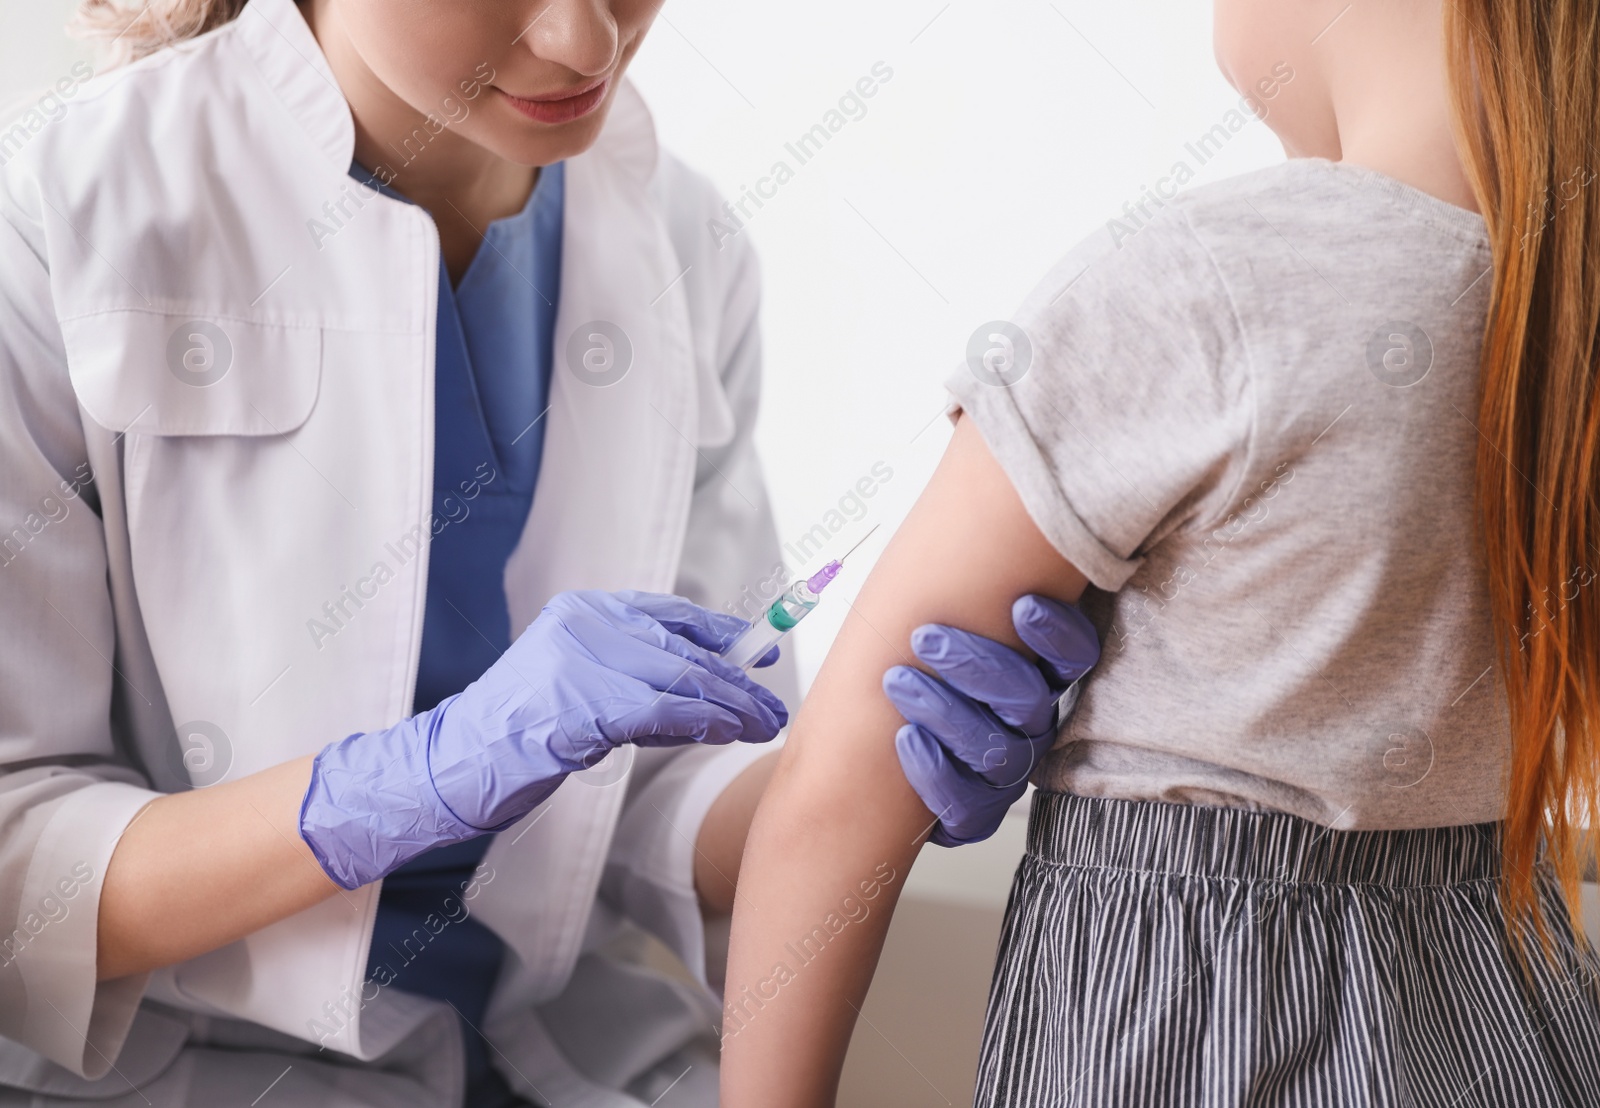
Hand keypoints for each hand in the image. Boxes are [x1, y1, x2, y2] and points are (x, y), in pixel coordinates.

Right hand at [300, 590, 787, 888]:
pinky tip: (727, 733)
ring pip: (681, 677)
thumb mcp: (582, 686)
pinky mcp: (581, 703)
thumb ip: (637, 675)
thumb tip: (713, 686)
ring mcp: (581, 659)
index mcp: (586, 610)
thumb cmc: (522, 734)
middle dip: (738, 680)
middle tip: (774, 707)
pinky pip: (661, 709)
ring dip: (732, 706)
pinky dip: (703, 722)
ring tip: (764, 725)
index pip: (673, 614)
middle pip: (685, 648)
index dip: (725, 634)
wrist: (457, 763)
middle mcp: (586, 622)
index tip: (764, 652)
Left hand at [885, 595, 1098, 846]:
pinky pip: (970, 810)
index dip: (1055, 634)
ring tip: (898, 681)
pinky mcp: (974, 812)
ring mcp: (1006, 769)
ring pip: (1002, 754)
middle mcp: (1032, 722)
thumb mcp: (940, 608)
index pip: (1075, 656)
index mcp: (1039, 671)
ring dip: (948, 714)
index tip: (1020, 604)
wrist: (866, 735)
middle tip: (925, 637)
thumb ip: (964, 575)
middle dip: (978, 666)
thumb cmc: (911, 658)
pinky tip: (905, 740)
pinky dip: (935, 776)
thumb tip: (975, 497)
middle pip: (1031, 702)